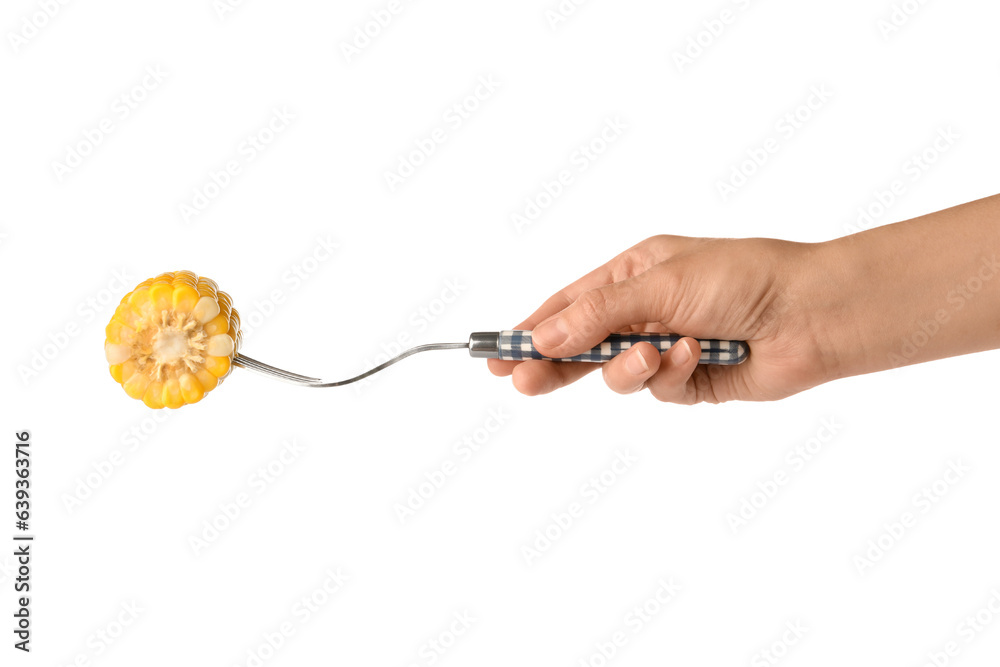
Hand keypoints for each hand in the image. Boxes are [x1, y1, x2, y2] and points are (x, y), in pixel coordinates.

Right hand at [487, 235, 837, 402]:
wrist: (812, 314)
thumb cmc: (742, 278)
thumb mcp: (659, 284)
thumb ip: (597, 315)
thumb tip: (543, 337)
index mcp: (634, 273)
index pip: (568, 304)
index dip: (531, 329)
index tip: (497, 352)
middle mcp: (647, 311)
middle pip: (581, 346)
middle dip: (554, 364)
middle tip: (522, 382)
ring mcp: (667, 348)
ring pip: (618, 374)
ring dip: (630, 368)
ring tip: (655, 355)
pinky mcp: (691, 381)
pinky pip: (659, 390)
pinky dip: (673, 375)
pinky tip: (698, 355)